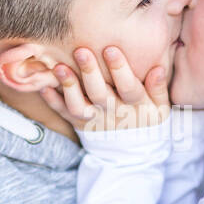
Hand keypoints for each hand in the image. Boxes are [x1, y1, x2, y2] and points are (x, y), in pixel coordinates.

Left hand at [39, 45, 169, 133]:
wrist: (131, 154)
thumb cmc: (146, 120)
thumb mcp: (160, 108)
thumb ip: (158, 88)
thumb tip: (158, 68)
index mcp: (136, 107)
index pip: (130, 88)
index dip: (120, 69)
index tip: (111, 49)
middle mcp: (114, 114)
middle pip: (100, 94)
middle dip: (90, 72)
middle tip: (81, 51)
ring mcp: (94, 120)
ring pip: (79, 106)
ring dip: (68, 86)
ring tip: (59, 67)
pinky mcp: (79, 124)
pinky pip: (64, 114)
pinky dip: (52, 100)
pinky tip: (44, 85)